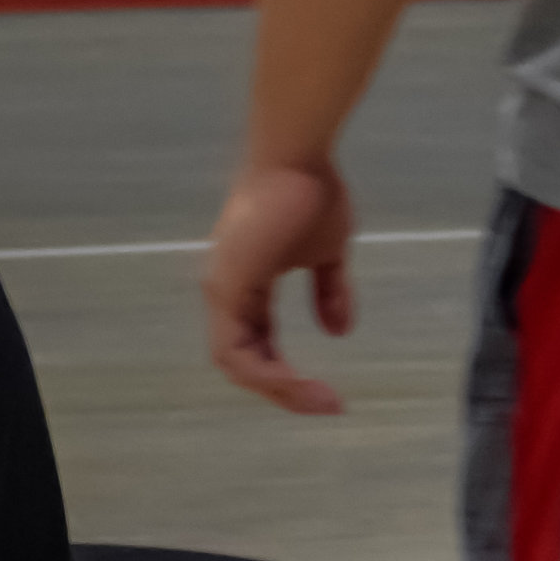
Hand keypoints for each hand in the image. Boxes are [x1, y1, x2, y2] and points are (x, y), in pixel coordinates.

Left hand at [204, 158, 355, 414]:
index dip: (288, 374)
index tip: (330, 394)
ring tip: (321, 400)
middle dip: (285, 390)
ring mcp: (221, 288)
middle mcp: (225, 289)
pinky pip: (237, 351)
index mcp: (246, 282)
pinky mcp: (225, 286)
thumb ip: (329, 290)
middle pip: (243, 361)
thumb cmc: (310, 191)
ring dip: (279, 390)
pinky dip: (268, 375)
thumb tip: (337, 332)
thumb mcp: (328, 251)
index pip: (257, 344)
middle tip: (327, 404)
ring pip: (236, 364)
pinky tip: (301, 383)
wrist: (298, 156)